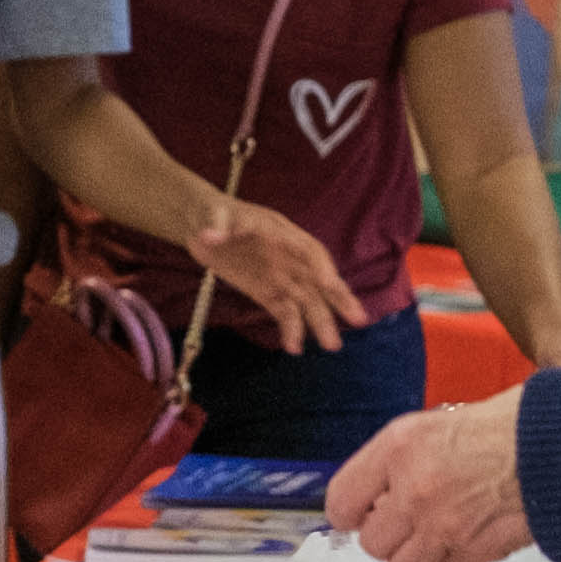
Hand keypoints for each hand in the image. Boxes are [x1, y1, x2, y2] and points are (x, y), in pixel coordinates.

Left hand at [183, 197, 365, 353]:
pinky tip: (293, 348)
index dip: (320, 265)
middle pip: (319, 279)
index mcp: (282, 234)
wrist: (201, 225)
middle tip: (359, 319)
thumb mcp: (211, 214)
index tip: (328, 281)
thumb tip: (210, 236)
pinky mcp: (266, 292)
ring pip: (306, 301)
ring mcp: (279, 276)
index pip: (309, 250)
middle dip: (339, 298)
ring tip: (332, 345)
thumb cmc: (212, 213)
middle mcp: (288, 257)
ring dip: (320, 322)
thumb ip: (216, 225)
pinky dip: (290, 329)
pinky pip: (283, 312)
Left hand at [327, 395, 533, 561]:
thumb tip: (382, 492)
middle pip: (372, 544)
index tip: (362, 513)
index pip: (342, 500)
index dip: (352, 512)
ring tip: (442, 529)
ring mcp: (444, 525)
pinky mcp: (477, 550)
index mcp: (399, 447)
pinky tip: (474, 532)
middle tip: (411, 519)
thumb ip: (404, 458)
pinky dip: (457, 558)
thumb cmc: (511, 422)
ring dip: (420, 553)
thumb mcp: (441, 420)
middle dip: (390, 535)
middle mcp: (414, 489)